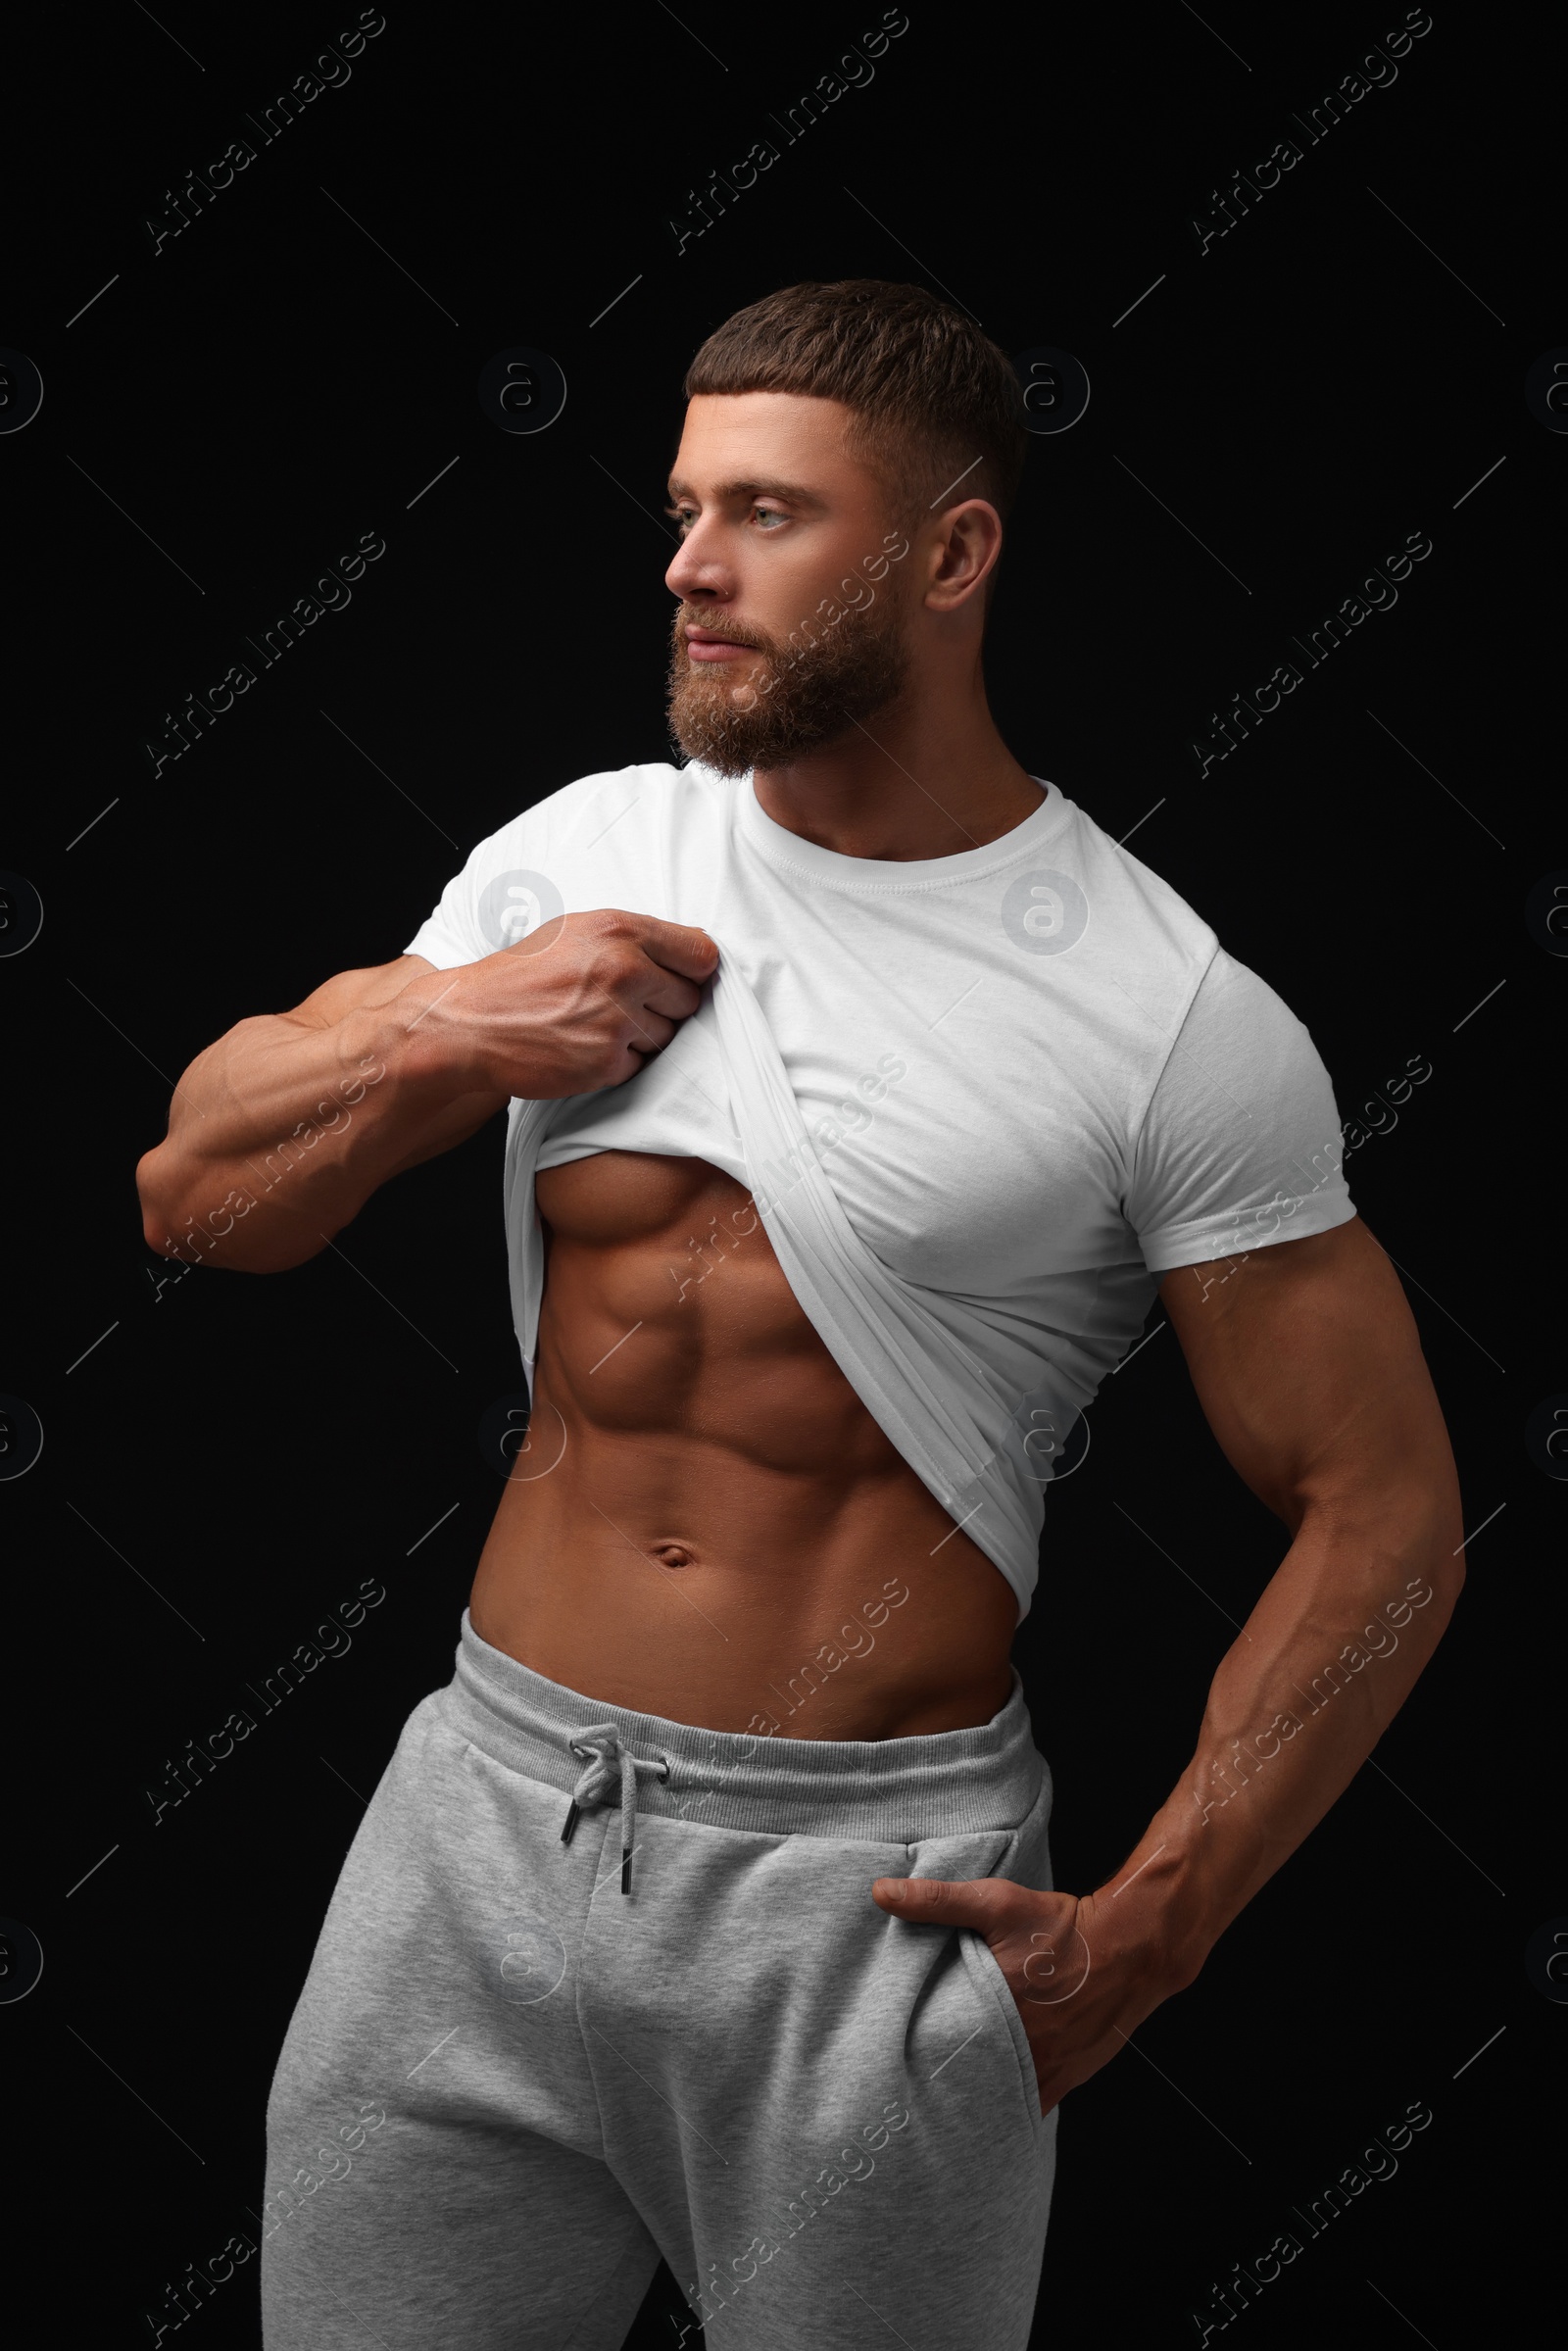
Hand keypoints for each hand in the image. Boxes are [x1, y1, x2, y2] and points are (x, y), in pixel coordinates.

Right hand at [399, 910, 718, 1100]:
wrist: (472, 1023)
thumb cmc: (521, 976)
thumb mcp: (574, 932)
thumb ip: (631, 939)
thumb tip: (691, 953)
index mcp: (620, 930)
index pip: (702, 953)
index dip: (691, 970)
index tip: (677, 978)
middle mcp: (625, 971)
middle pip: (689, 998)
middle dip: (665, 1005)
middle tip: (624, 1004)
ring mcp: (618, 1019)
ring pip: (667, 1035)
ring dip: (641, 1036)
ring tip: (596, 1024)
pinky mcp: (607, 1062)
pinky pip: (640, 1064)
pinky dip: (619, 1061)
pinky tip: (584, 1046)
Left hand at [870, 1875, 1186, 2117]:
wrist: (1131, 1946)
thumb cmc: (1061, 1925)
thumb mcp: (997, 1903)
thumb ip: (937, 1901)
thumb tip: (881, 1892)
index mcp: (995, 2007)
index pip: (942, 2049)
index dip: (917, 2061)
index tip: (895, 2065)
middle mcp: (1023, 2045)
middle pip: (970, 2079)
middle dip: (945, 2083)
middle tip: (914, 2089)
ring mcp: (1048, 2066)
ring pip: (1001, 2097)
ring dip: (978, 2097)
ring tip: (949, 2101)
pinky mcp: (1070, 2075)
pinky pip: (1033, 2102)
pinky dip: (1012, 2103)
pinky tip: (992, 2103)